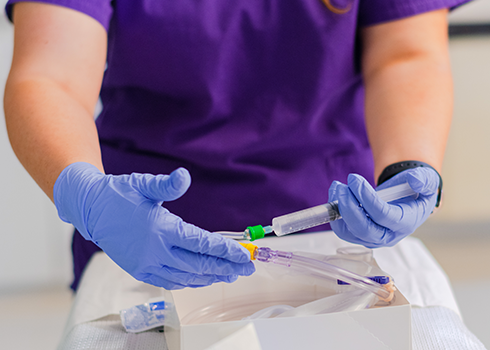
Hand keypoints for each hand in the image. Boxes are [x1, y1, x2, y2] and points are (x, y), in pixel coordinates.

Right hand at [54, 162, 254, 288]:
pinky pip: (170, 282)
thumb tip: (185, 176)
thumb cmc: (119, 194)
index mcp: (160, 230)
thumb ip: (167, 185)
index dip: (226, 251)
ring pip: (186, 277)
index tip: (245, 255)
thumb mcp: (143, 184)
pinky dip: (189, 282)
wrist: (91, 210)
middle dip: (226, 267)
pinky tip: (201, 279)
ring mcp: (146, 265)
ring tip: (230, 275)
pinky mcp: (140, 271)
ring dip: (210, 277)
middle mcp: (155, 252)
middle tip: (247, 268)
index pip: (201, 244)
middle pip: (199, 265)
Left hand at [328, 167, 439, 247]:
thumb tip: (414, 180)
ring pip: (349, 231)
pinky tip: (335, 193)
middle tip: (342, 186)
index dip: (366, 198)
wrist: (405, 197)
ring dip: (338, 209)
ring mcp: (372, 237)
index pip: (382, 215)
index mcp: (405, 223)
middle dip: (348, 207)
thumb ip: (424, 180)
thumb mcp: (427, 181)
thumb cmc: (414, 190)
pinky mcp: (359, 235)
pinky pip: (342, 229)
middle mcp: (388, 235)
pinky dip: (334, 212)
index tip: (354, 179)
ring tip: (337, 187)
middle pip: (363, 229)